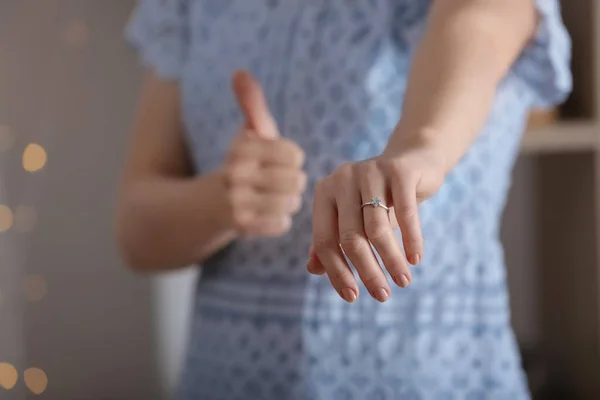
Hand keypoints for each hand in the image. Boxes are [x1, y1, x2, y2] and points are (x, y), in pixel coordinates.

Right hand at [224, 71, 306, 236]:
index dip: (292, 159)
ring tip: (274, 198)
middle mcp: (235, 172)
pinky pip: (283, 224)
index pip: (294, 155)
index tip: (279, 160)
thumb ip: (251, 104)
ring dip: (288, 202)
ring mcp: (236, 201)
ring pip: (291, 203)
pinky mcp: (241, 226)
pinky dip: (279, 220)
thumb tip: (240, 72)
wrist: (207, 205)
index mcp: (241, 146)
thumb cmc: (242, 164)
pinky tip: (266, 215)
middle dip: (293, 181)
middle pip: (296, 180)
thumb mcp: (247, 133)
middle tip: (278, 182)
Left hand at [307, 140, 446, 302]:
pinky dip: (411, 239)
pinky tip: (415, 259)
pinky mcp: (398, 169)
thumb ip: (331, 241)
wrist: (414, 160)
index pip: (324, 240)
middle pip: (350, 237)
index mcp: (325, 192)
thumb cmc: (380, 198)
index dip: (336, 272)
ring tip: (403, 282)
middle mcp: (342, 178)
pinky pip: (405, 212)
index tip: (352, 296)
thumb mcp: (354, 219)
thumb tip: (312, 269)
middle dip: (367, 271)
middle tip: (382, 296)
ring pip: (377, 229)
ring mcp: (369, 171)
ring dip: (391, 261)